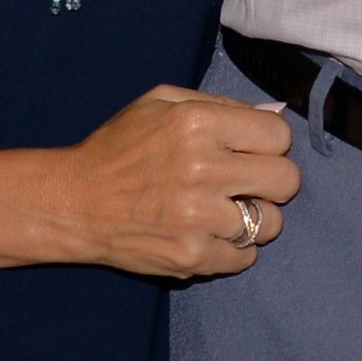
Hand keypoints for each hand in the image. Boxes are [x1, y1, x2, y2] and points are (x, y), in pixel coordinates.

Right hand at [55, 85, 299, 279]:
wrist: (75, 202)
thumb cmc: (120, 147)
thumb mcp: (162, 102)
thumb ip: (220, 104)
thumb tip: (273, 116)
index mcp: (197, 123)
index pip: (279, 135)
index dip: (270, 143)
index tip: (253, 151)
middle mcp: (202, 168)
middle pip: (286, 180)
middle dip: (272, 181)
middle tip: (247, 183)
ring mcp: (198, 217)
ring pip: (270, 223)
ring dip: (253, 218)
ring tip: (225, 210)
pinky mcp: (191, 257)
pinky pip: (245, 258)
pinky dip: (233, 249)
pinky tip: (210, 234)